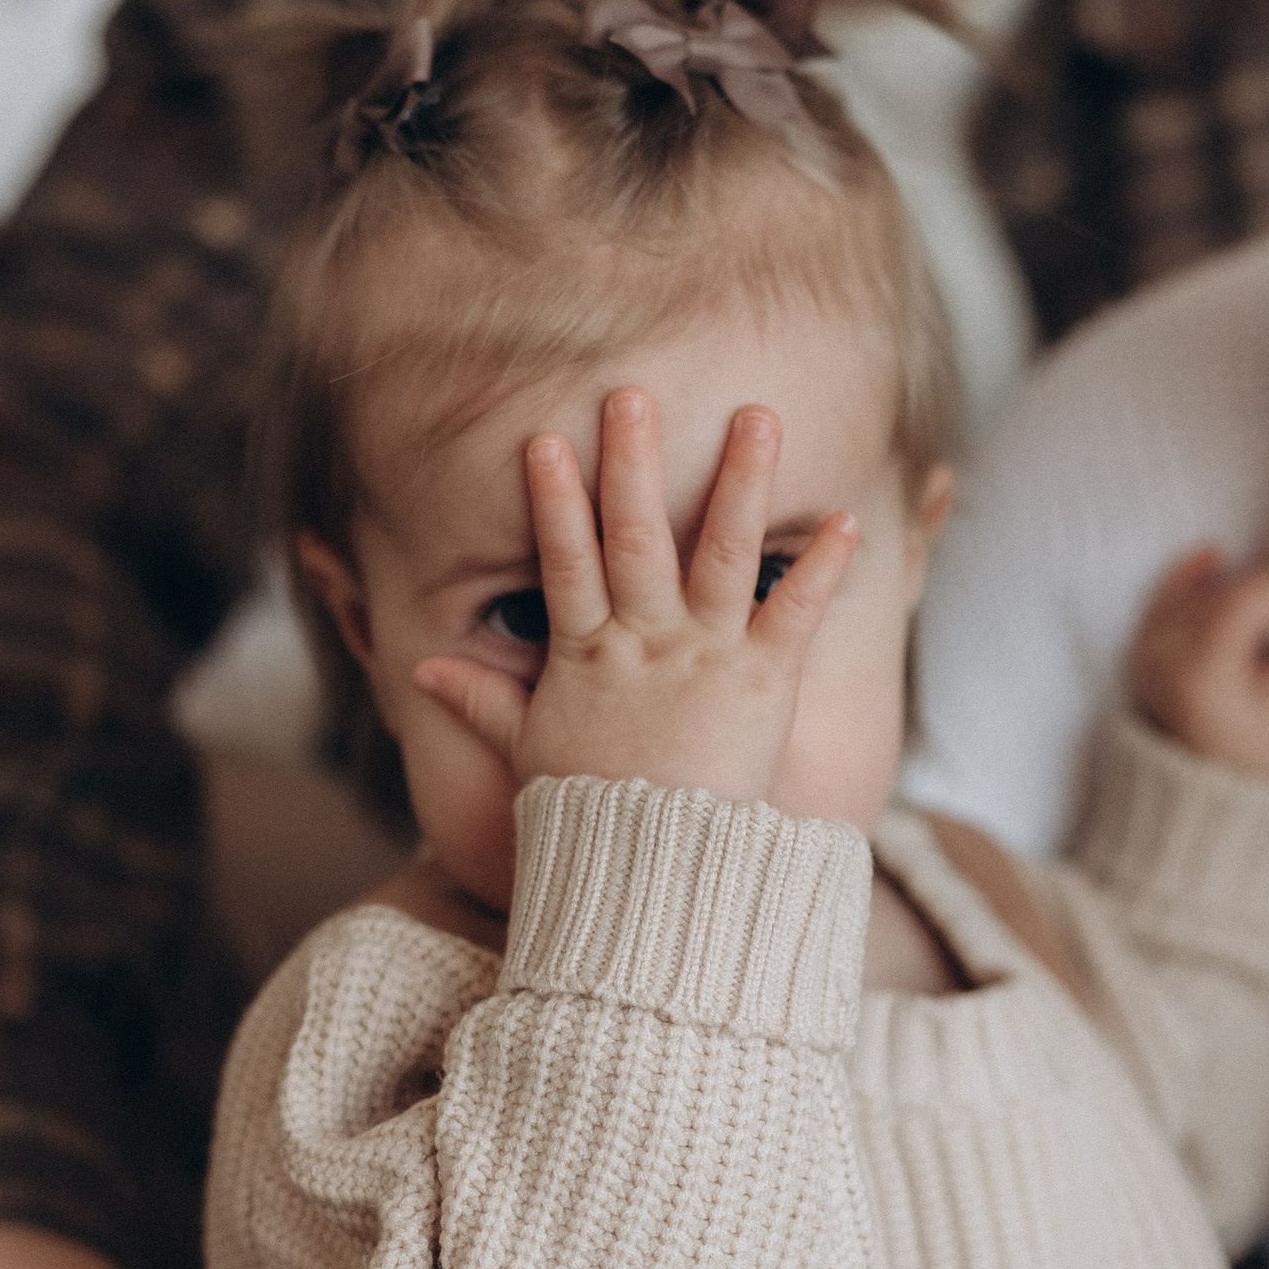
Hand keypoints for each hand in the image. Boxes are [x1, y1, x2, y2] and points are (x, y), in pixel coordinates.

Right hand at [411, 389, 855, 804]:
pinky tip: (847, 519)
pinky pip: (794, 613)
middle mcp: (644, 641)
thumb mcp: (526, 750)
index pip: (564, 562)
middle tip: (632, 394)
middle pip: (635, 537)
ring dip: (741, 482)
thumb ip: (481, 700)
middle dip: (633, 463)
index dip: (554, 501)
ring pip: (721, 552)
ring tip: (760, 417)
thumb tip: (421, 672)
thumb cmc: (587, 814)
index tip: (546, 441)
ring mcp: (705, 656)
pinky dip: (821, 568)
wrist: (649, 874)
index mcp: (586, 654)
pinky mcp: (763, 682)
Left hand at [1129, 545, 1268, 782]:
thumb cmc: (1248, 767)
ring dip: (1238, 591)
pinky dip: (1190, 575)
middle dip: (1268, 593)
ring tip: (1268, 622)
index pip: (1250, 596)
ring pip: (1199, 591)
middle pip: (1226, 591)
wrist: (1193, 806)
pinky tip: (1214, 556)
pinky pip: (1163, 597)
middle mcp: (1164, 652)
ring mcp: (1146, 651)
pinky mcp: (1140, 652)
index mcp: (1203, 669)